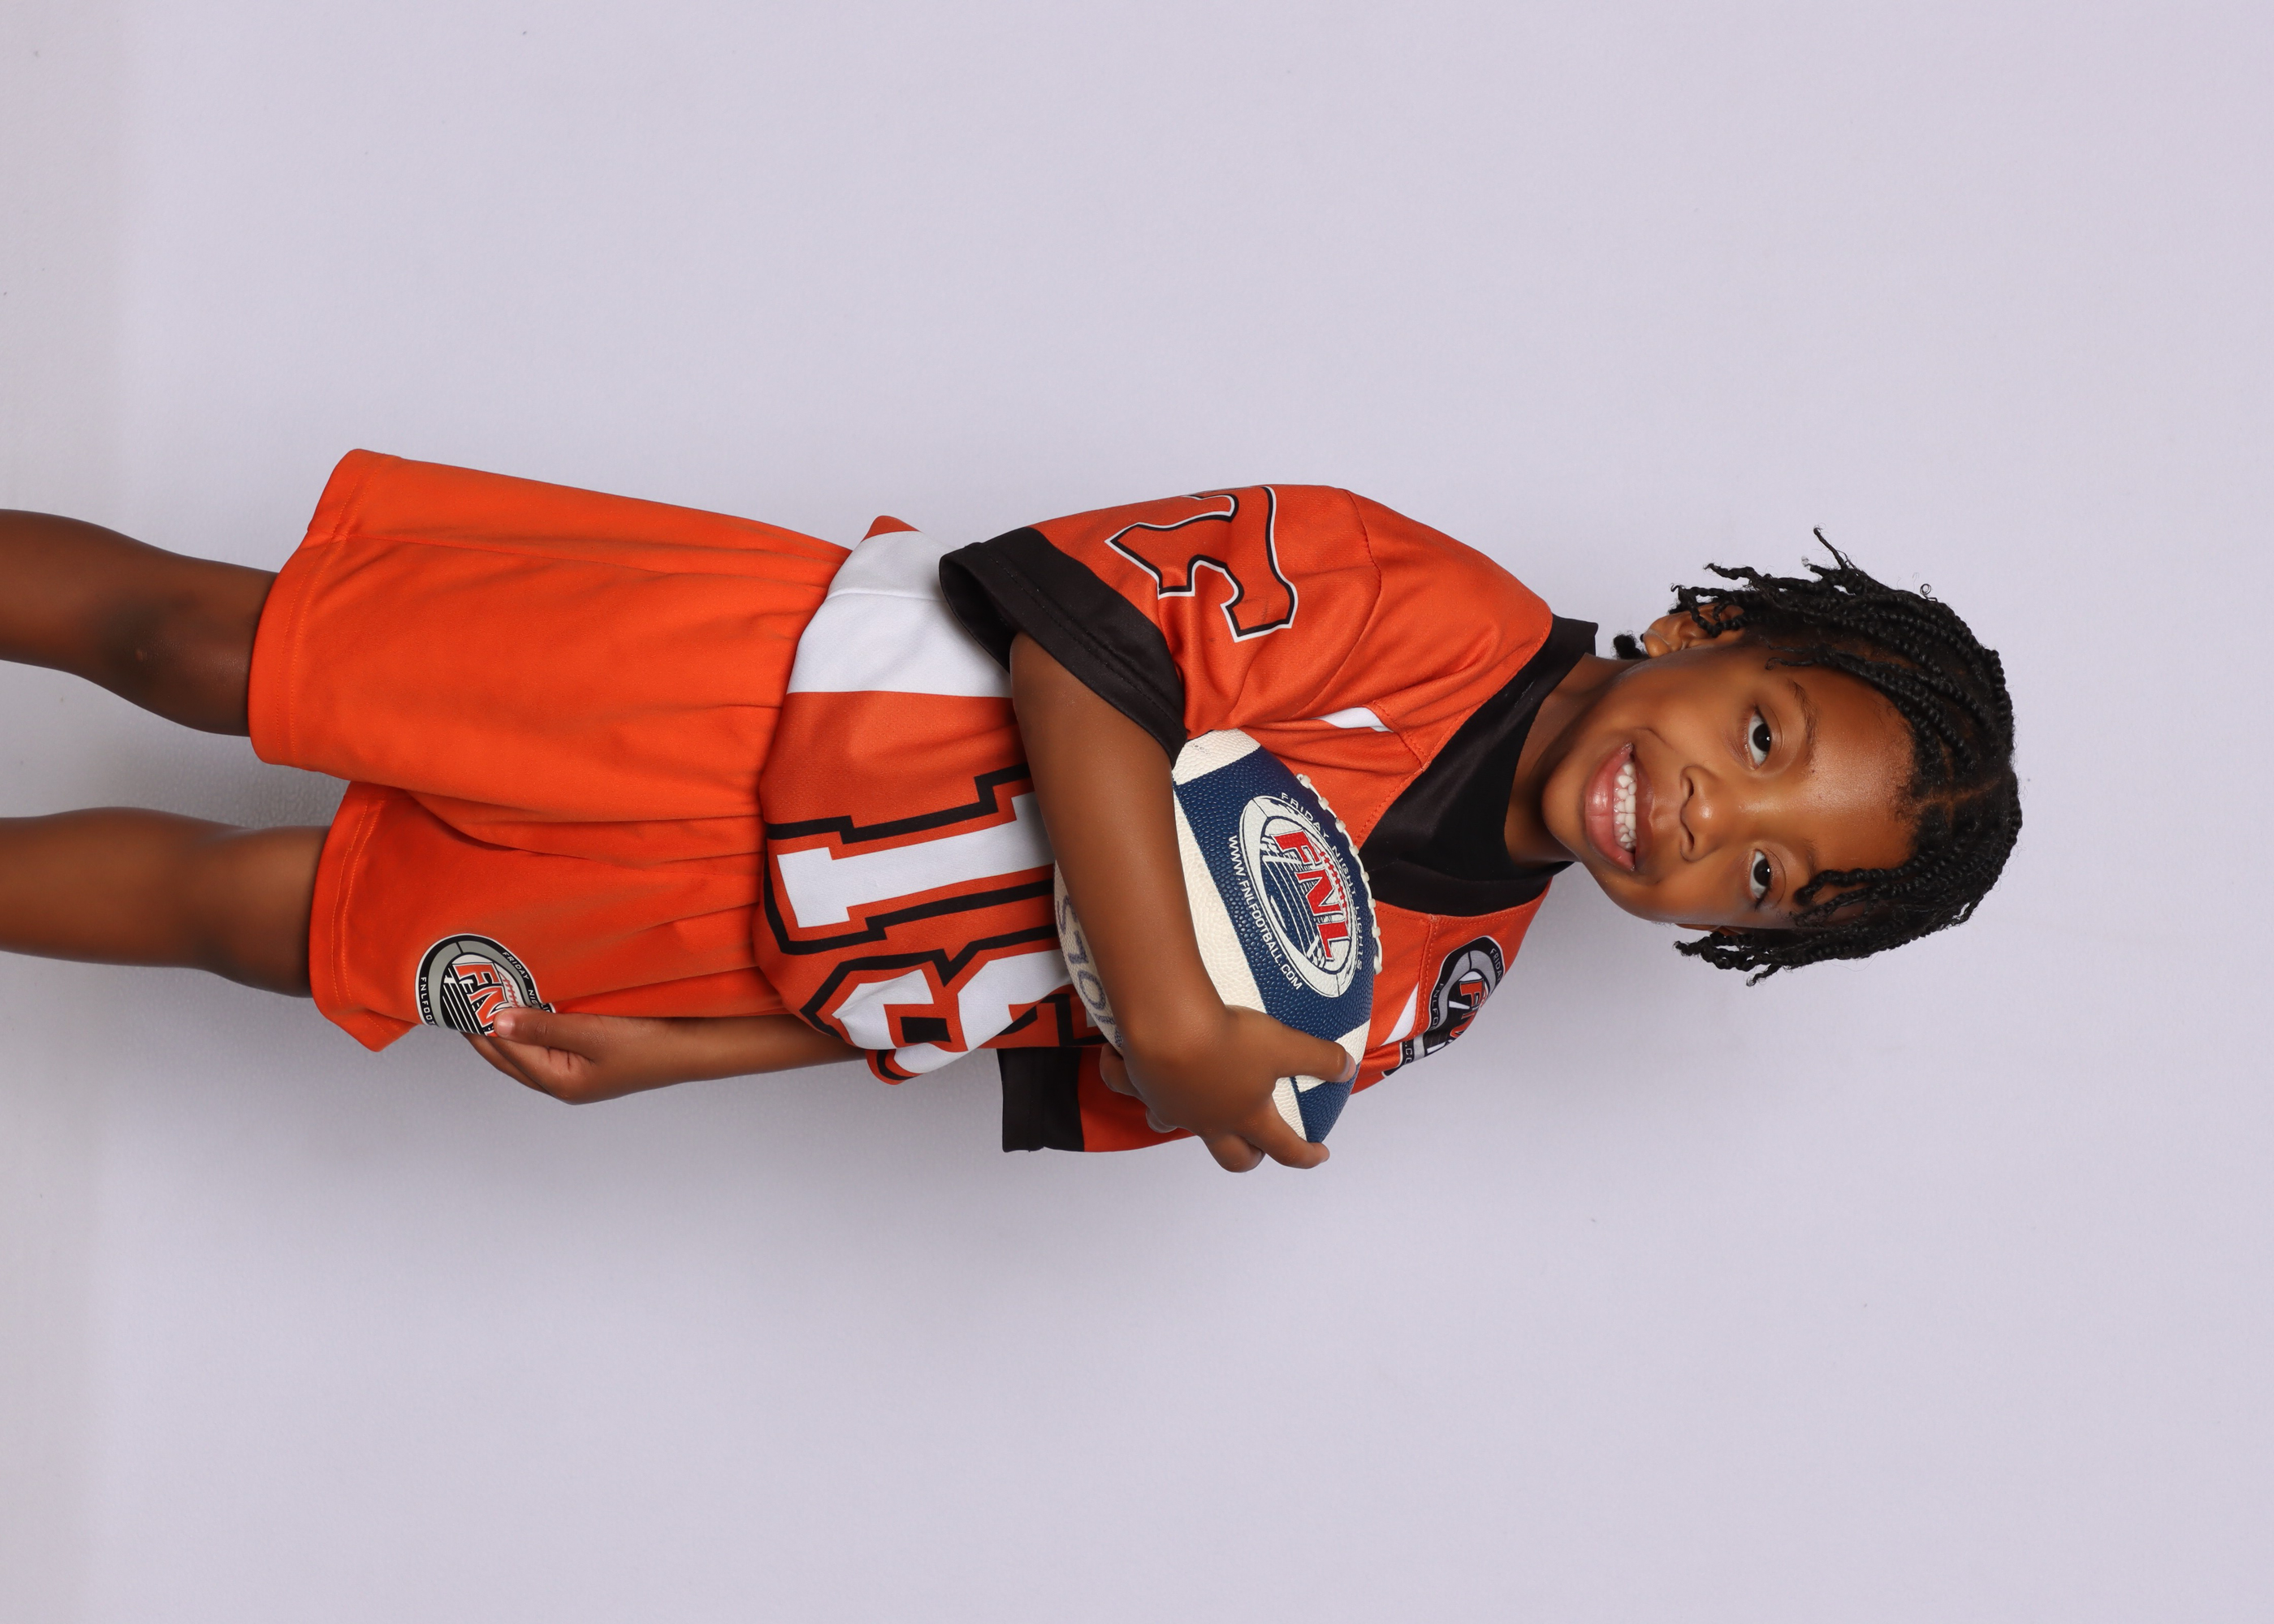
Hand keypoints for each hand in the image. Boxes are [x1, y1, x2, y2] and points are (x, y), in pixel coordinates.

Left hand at [466, 1007, 856, 1102]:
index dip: (475, 1022)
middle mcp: (565, 1078)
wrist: (703, 1044)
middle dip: (483, 1024)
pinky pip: (550, 1032)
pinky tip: (531, 994)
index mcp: (559, 1081)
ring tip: (488, 987)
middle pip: (508, 1052)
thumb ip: (542, 1027)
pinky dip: (533, 1015)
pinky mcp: (596, 1049)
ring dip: (508, 1017)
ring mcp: (581, 1066)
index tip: (454, 994)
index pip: (500, 1050)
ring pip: (528, 1042)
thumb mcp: (593, 1034)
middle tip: (461, 990)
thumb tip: (494, 1022)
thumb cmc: (656, 1045)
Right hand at [1105, 1003, 1357, 1172]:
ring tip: (1195, 1111)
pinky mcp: (1140, 1083)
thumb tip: (1346, 1067)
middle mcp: (1208, 1119)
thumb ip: (1319, 1058)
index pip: (1283, 1147)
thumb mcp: (1285, 1044)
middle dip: (1248, 1157)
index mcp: (1246, 1116)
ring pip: (1174, 1128)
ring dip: (1186, 1125)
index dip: (1305, 1155)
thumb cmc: (1228, 1039)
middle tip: (1259, 1149)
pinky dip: (1125, 1076)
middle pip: (1230, 1156)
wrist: (1170, 1027)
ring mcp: (1171, 1105)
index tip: (1319, 1155)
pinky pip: (1126, 1084)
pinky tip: (1124, 1062)